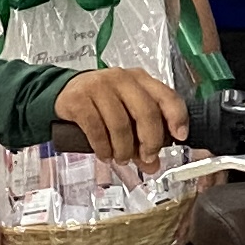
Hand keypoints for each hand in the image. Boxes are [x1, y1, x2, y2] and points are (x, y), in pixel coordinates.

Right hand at [53, 65, 185, 163]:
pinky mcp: (79, 99)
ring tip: (121, 159)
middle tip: (146, 158)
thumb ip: (142, 136)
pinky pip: (96, 129)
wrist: (64, 93)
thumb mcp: (126, 113)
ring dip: (123, 149)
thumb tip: (152, 165)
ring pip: (120, 124)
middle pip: (146, 112)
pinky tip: (105, 155)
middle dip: (150, 141)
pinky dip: (103, 148)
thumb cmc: (103, 103)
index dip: (177, 117)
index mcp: (141, 80)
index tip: (179, 137)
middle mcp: (122, 79)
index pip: (167, 95)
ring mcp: (100, 86)